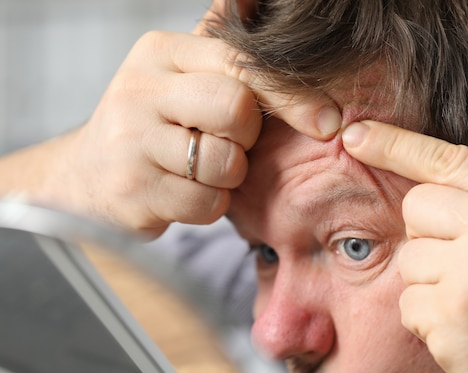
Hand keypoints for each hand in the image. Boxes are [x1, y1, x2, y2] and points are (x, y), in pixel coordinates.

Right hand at [24, 0, 340, 235]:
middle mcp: (141, 90)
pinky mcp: (133, 191)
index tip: (327, 121)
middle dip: (246, 136)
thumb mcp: (178, 73)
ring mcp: (131, 142)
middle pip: (236, 109)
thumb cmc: (151, 122)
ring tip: (201, 168)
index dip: (291, 94)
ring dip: (229, 175)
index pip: (241, 64)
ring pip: (225, 163)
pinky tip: (186, 192)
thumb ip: (221, 48)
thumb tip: (258, 0)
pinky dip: (210, 204)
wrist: (88, 174)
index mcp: (161, 53)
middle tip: (226, 141)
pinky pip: (207, 203)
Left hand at [341, 107, 467, 372]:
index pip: (450, 159)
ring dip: (431, 281)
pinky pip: (407, 302)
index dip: (395, 143)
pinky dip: (428, 319)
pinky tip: (467, 331)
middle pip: (417, 205)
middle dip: (430, 234)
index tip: (354, 134)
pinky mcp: (449, 314)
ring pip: (408, 257)